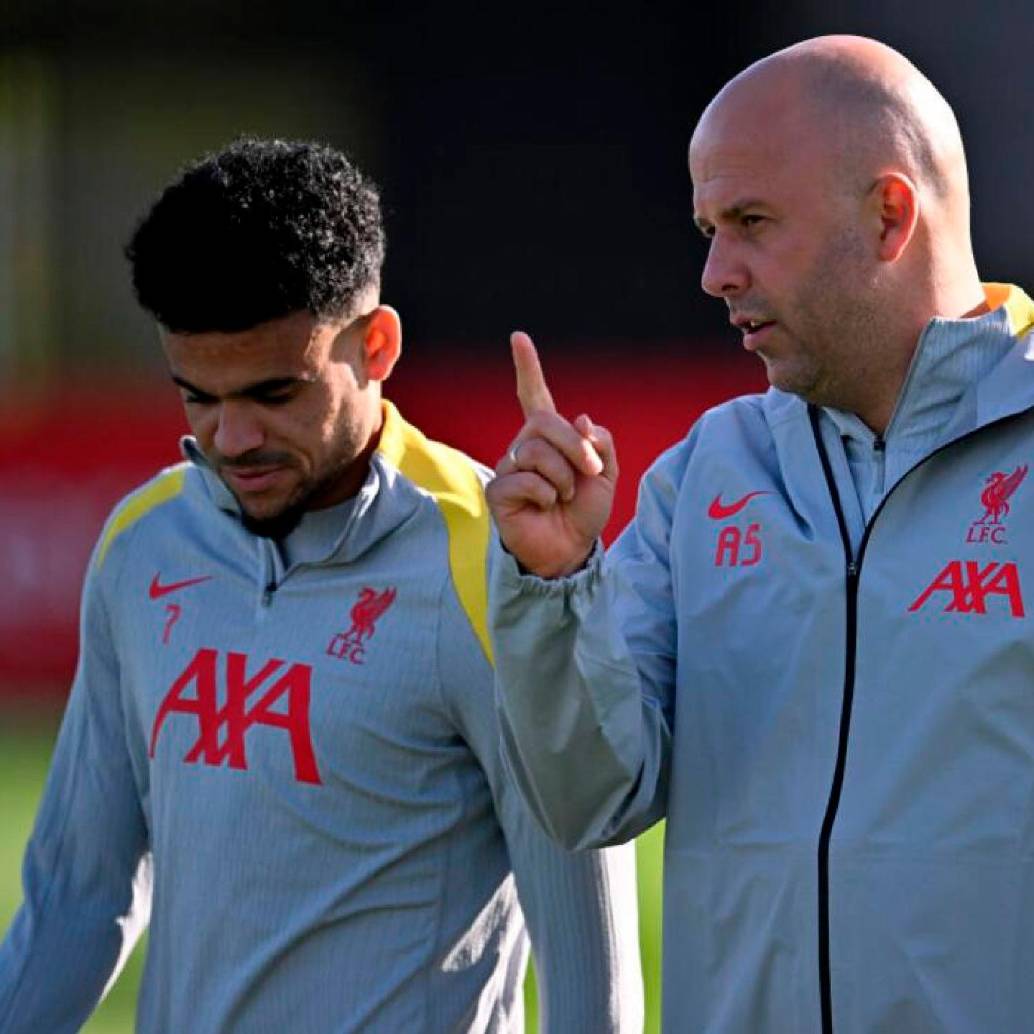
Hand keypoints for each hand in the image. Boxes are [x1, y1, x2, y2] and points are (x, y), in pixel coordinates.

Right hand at [486, 331, 617, 577]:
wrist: (570, 550)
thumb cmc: (583, 511)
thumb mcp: (605, 474)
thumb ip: (599, 443)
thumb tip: (578, 418)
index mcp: (549, 438)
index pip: (533, 396)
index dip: (527, 368)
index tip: (519, 338)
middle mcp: (524, 447)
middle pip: (544, 421)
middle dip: (575, 446)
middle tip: (591, 470)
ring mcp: (509, 468)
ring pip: (537, 451)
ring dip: (563, 476)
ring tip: (564, 497)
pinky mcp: (499, 491)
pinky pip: (524, 479)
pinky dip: (546, 495)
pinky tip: (545, 507)